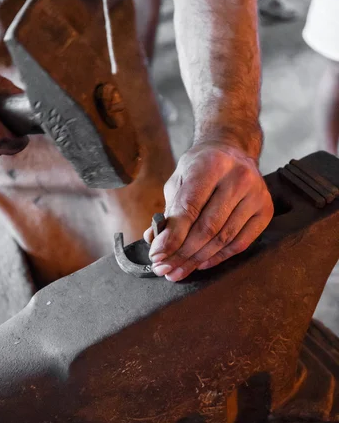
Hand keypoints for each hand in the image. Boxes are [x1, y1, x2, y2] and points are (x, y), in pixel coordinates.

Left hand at [144, 143, 273, 281]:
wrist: (232, 151)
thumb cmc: (200, 168)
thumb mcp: (179, 181)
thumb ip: (169, 210)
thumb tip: (155, 241)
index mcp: (211, 164)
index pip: (190, 208)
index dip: (173, 236)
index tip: (157, 255)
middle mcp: (238, 177)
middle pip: (208, 227)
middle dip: (183, 253)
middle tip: (165, 269)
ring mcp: (256, 194)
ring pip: (224, 238)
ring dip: (198, 260)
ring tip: (178, 271)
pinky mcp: (266, 209)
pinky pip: (241, 243)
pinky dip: (219, 257)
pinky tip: (201, 264)